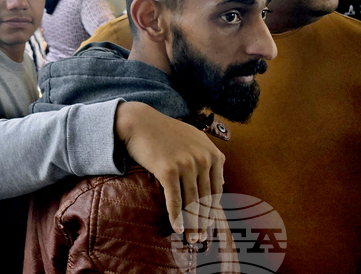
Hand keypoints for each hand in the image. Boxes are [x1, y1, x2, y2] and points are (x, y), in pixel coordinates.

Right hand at [115, 102, 224, 243]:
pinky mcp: (168, 170)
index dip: (213, 210)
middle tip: (202, 238)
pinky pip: (174, 200)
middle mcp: (203, 159)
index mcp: (213, 153)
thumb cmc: (164, 131)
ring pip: (192, 203)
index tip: (209, 224)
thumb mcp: (194, 139)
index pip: (217, 190)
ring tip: (192, 238)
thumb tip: (222, 182)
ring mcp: (186, 165)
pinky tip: (178, 228)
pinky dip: (177, 217)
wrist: (138, 122)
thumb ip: (210, 158)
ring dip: (193, 225)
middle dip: (204, 221)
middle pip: (206, 199)